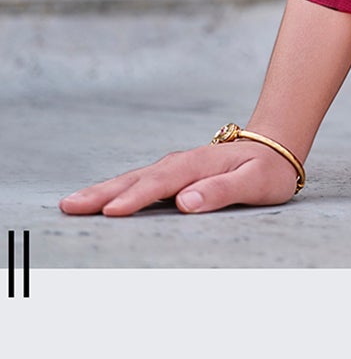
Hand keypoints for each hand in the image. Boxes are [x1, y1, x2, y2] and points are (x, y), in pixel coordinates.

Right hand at [59, 140, 299, 216]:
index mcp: (198, 165)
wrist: (274, 146)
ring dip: (102, 191)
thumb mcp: (255, 182)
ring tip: (71, 204)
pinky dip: (115, 190)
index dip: (136, 198)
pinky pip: (138, 183)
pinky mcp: (171, 176)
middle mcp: (180, 163)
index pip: (162, 184)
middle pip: (137, 179)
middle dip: (103, 193)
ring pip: (133, 179)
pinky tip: (96, 202)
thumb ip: (222, 190)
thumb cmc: (267, 170)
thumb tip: (186, 202)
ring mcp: (174, 168)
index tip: (111, 212)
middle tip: (69, 207)